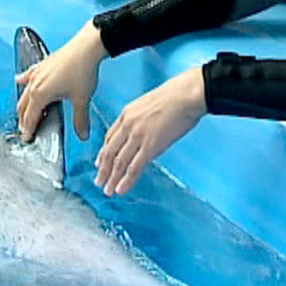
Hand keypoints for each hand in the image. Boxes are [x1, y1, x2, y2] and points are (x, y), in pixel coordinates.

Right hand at [15, 20, 106, 142]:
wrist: (86, 47)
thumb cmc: (82, 69)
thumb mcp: (81, 99)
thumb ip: (80, 120)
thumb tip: (82, 134)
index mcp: (40, 94)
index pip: (29, 118)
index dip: (28, 130)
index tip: (27, 138)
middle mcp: (34, 84)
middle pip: (23, 107)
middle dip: (24, 120)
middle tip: (27, 130)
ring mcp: (36, 73)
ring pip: (24, 93)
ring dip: (23, 105)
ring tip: (26, 113)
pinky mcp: (42, 64)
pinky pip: (27, 76)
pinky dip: (23, 82)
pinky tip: (20, 82)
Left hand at [94, 67, 206, 196]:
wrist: (186, 95)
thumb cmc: (175, 96)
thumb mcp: (148, 103)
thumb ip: (141, 116)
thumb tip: (144, 126)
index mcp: (127, 113)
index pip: (110, 137)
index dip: (103, 153)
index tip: (100, 163)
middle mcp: (128, 126)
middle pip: (110, 152)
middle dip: (103, 169)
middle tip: (99, 181)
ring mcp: (138, 136)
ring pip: (119, 162)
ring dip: (112, 179)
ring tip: (108, 191)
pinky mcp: (150, 146)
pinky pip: (134, 167)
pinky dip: (126, 181)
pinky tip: (121, 190)